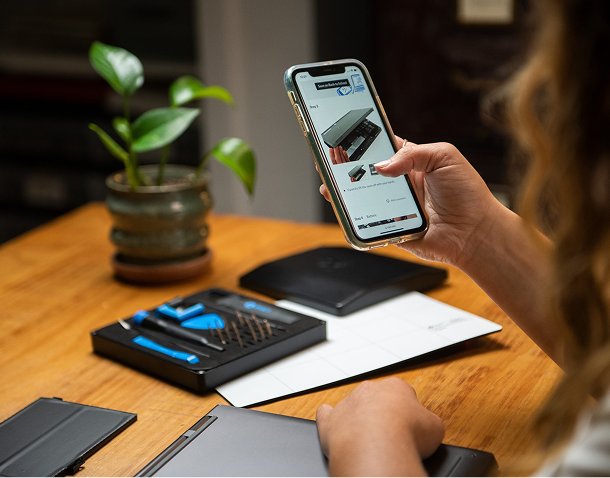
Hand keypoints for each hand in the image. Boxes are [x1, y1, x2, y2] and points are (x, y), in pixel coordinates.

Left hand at [316, 378, 443, 477]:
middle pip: (377, 398)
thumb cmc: (406, 435)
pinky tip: (336, 428)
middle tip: (392, 435)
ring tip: (370, 440)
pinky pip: (327, 415)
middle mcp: (369, 390)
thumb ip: (429, 421)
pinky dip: (330, 421)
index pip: (402, 394)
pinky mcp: (330, 421)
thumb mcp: (434, 427)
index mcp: (395, 386)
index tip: (410, 426)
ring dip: (360, 419)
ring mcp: (348, 403)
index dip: (407, 413)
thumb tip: (428, 427)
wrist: (378, 447)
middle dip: (383, 414)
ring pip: (353, 406)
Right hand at [320, 138, 502, 266]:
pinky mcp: (391, 229)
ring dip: (344, 193)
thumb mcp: (444, 157)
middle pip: (365, 174)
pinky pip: (368, 224)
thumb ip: (412, 154)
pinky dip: (355, 219)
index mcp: (411, 163)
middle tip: (329, 162)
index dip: (363, 144)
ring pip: (361, 199)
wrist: (475, 233)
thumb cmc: (467, 193)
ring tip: (329, 186)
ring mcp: (393, 208)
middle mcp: (399, 185)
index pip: (380, 149)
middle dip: (345, 168)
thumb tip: (381, 166)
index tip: (344, 139)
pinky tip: (345, 211)